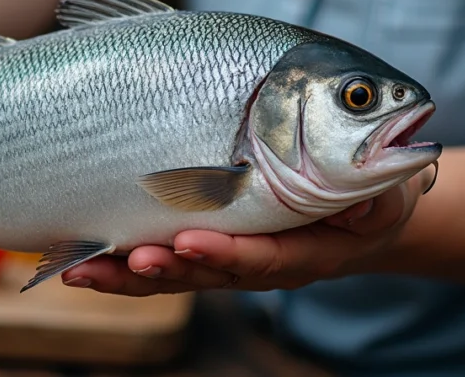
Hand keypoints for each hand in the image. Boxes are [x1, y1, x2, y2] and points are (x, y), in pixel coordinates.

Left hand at [60, 167, 435, 294]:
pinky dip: (123, 263)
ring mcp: (231, 259)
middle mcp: (262, 263)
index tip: (190, 242)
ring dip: (129, 274)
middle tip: (131, 259)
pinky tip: (82, 262)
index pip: (264, 258)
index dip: (227, 253)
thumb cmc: (372, 189)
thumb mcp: (383, 190)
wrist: (359, 206)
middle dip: (165, 270)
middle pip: (208, 275)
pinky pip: (165, 260)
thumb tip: (362, 201)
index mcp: (306, 250)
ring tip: (85, 270)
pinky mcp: (210, 247)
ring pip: (176, 274)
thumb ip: (371, 196)